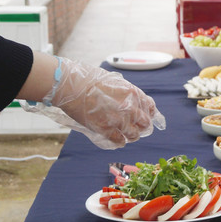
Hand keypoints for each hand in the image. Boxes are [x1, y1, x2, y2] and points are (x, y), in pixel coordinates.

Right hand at [23, 58, 165, 148]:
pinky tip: (118, 140)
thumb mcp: (114, 81)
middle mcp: (129, 108)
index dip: (148, 113)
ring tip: (127, 135)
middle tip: (136, 127)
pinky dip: (120, 142)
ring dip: (132, 136)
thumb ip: (126, 93)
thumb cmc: (88, 80)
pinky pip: (119, 141)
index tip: (145, 116)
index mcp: (133, 93)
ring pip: (134, 135)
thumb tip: (132, 101)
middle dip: (141, 126)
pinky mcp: (105, 129)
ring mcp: (118, 120)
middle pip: (145, 124)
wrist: (70, 85)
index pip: (150, 107)